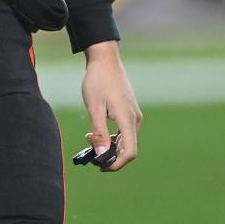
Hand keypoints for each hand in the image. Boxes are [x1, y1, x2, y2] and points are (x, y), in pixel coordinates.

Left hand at [80, 41, 141, 171]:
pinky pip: (124, 130)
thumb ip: (98, 132)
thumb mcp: (93, 107)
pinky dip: (112, 135)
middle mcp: (135, 119)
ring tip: (89, 138)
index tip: (101, 166)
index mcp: (127, 119)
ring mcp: (134, 114)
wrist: (105, 59)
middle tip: (90, 151)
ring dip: (109, 144)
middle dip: (110, 154)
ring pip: (125, 139)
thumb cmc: (97, 81)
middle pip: (128, 148)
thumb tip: (102, 154)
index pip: (129, 152)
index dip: (117, 163)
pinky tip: (96, 130)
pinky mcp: (130, 110)